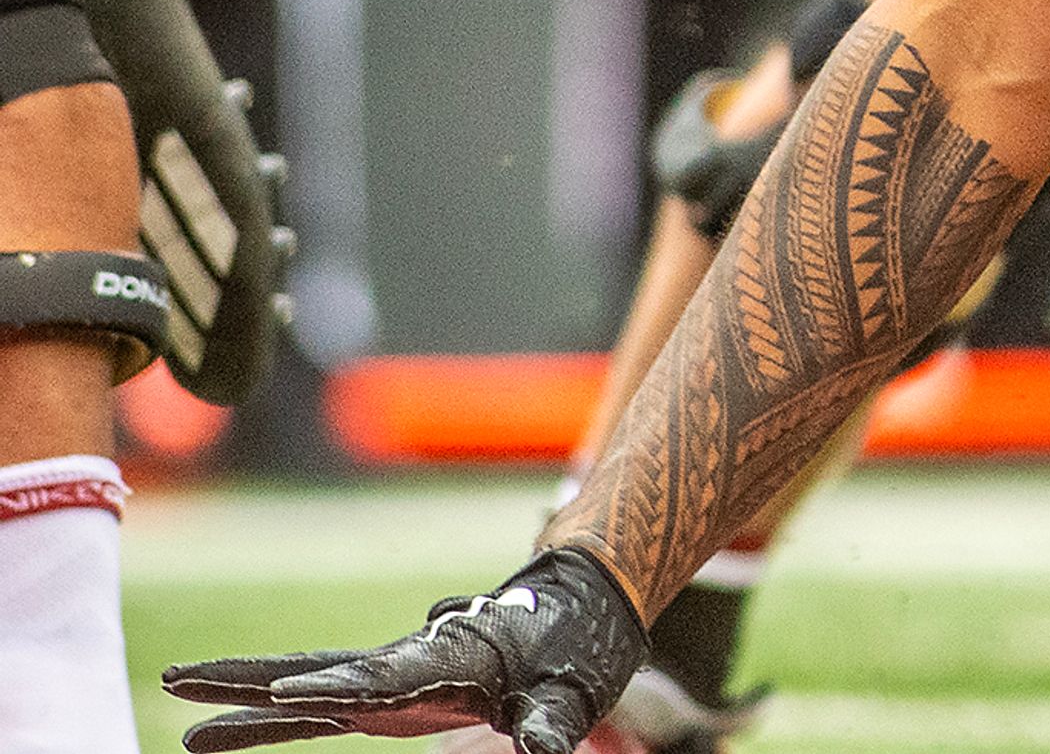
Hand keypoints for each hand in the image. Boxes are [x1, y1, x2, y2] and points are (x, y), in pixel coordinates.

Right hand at [164, 549, 647, 751]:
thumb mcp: (570, 694)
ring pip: (300, 686)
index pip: (384, 677)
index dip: (340, 689)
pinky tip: (213, 738)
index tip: (288, 696)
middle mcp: (403, 665)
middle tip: (178, 677)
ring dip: (239, 693)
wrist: (578, 609)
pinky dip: (265, 723)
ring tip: (173, 693)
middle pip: (314, 670)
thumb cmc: (575, 652)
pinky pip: (312, 712)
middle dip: (248, 675)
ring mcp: (386, 679)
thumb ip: (551, 726)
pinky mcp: (382, 697)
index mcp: (447, 661)